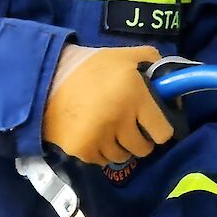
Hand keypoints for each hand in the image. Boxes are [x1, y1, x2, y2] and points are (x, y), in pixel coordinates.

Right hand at [42, 45, 173, 164]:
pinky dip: (100, 151)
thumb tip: (170, 80)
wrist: (46, 77)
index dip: (161, 129)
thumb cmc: (89, 66)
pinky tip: (94, 135)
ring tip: (111, 132)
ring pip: (122, 156)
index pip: (163, 133)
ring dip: (121, 147)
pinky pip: (101, 160)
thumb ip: (151, 61)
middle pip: (143, 148)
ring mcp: (101, 138)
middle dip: (140, 139)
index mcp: (136, 96)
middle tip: (131, 128)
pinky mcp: (83, 150)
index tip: (154, 124)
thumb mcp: (123, 55)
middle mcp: (121, 120)